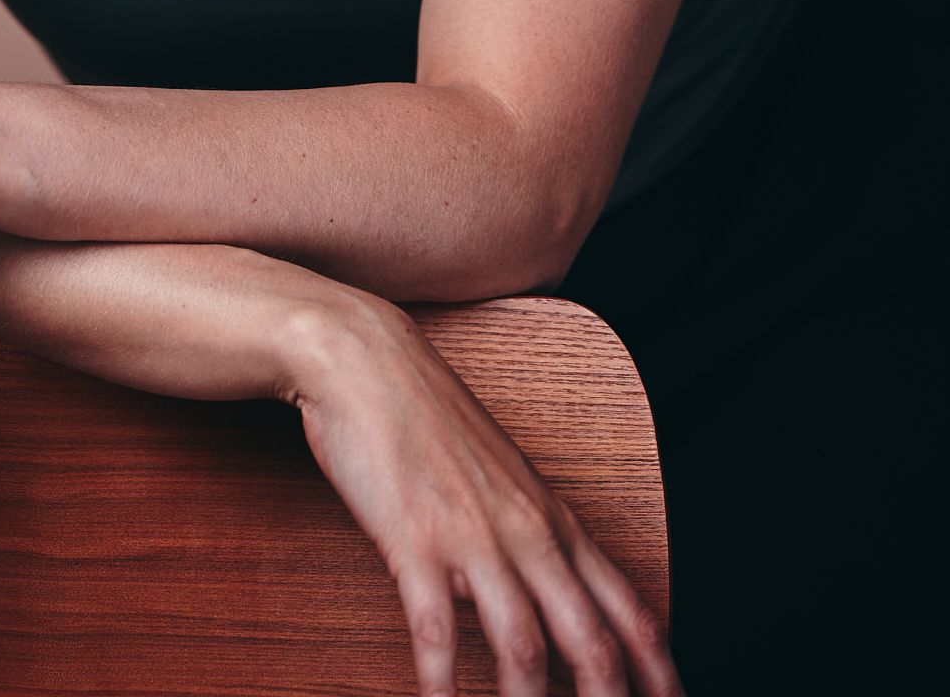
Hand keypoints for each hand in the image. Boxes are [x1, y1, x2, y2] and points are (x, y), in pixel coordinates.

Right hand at [285, 299, 685, 696]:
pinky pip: (436, 630)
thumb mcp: (500, 476)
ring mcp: (473, 537)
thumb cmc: (429, 415)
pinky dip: (441, 682)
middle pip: (591, 640)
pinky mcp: (415, 540)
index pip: (626, 605)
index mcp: (552, 516)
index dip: (659, 668)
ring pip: (523, 648)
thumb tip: (545, 601)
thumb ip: (528, 535)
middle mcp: (526, 531)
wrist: (367, 360)